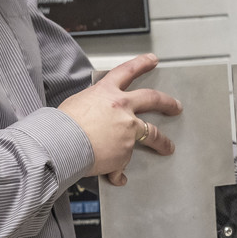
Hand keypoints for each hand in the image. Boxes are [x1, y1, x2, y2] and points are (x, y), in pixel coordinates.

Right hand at [58, 54, 181, 184]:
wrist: (61, 144)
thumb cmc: (61, 125)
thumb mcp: (76, 103)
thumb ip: (93, 106)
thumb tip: (94, 115)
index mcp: (107, 92)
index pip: (127, 71)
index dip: (141, 63)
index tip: (152, 60)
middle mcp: (122, 108)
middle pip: (152, 99)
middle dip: (167, 103)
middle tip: (176, 107)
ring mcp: (127, 131)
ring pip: (152, 134)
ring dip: (162, 142)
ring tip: (168, 147)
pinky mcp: (125, 153)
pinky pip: (123, 164)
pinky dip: (118, 172)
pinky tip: (118, 177)